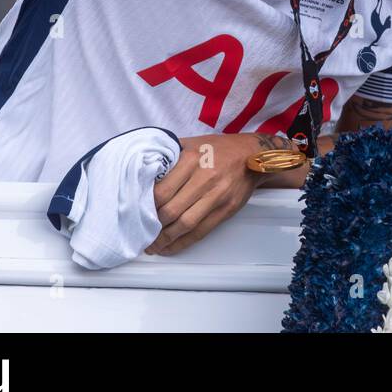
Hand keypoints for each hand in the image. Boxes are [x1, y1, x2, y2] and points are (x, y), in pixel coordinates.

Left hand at [146, 133, 264, 255]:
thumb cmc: (218, 148)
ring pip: (185, 224)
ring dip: (166, 239)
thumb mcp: (192, 143)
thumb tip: (144, 172)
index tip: (138, 212)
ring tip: (153, 246)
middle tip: (142, 233)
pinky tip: (171, 247)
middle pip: (171, 210)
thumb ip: (170, 156)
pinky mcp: (227, 209)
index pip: (161, 191)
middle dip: (153, 226)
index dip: (146, 206)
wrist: (252, 155)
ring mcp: (217, 195)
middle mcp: (205, 178)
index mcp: (191, 159)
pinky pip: (202, 231)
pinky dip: (184, 243)